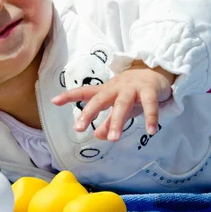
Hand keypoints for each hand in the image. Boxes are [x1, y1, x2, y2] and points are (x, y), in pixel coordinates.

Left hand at [52, 61, 175, 140]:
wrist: (156, 72)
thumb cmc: (132, 92)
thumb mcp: (117, 107)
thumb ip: (107, 122)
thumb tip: (97, 136)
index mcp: (106, 91)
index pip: (85, 92)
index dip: (69, 96)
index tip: (54, 101)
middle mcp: (116, 88)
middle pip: (100, 99)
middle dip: (89, 113)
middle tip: (79, 128)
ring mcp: (133, 88)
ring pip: (122, 104)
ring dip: (117, 121)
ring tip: (113, 139)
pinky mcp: (149, 91)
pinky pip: (149, 105)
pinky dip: (150, 117)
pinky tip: (151, 131)